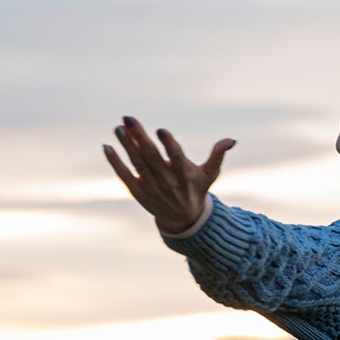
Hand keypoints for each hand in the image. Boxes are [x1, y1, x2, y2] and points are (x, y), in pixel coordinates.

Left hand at [103, 116, 234, 232]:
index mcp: (184, 174)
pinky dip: (115, 162)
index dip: (168, 144)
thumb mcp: (210, 174)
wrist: (183, 220)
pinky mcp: (138, 192)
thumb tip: (232, 140)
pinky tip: (108, 147)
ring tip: (118, 128)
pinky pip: (125, 176)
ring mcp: (151, 187)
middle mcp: (167, 181)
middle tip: (128, 118)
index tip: (161, 130)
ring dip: (126, 145)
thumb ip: (218, 155)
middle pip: (151, 156)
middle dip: (139, 136)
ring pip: (136, 163)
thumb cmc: (197, 190)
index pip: (176, 157)